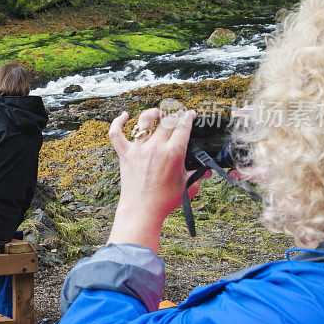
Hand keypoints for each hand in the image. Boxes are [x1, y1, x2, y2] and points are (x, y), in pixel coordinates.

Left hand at [107, 109, 210, 251]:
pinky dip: (118, 122)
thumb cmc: (166, 201)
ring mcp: (138, 149)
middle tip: (177, 116)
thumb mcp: (188, 187)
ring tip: (158, 114)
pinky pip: (116, 133)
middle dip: (174, 114)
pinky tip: (124, 116)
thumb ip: (199, 175)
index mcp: (173, 152)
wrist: (142, 210)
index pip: (183, 126)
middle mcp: (155, 146)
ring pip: (144, 121)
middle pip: (166, 120)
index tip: (191, 114)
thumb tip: (207, 171)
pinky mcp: (125, 154)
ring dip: (152, 113)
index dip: (188, 117)